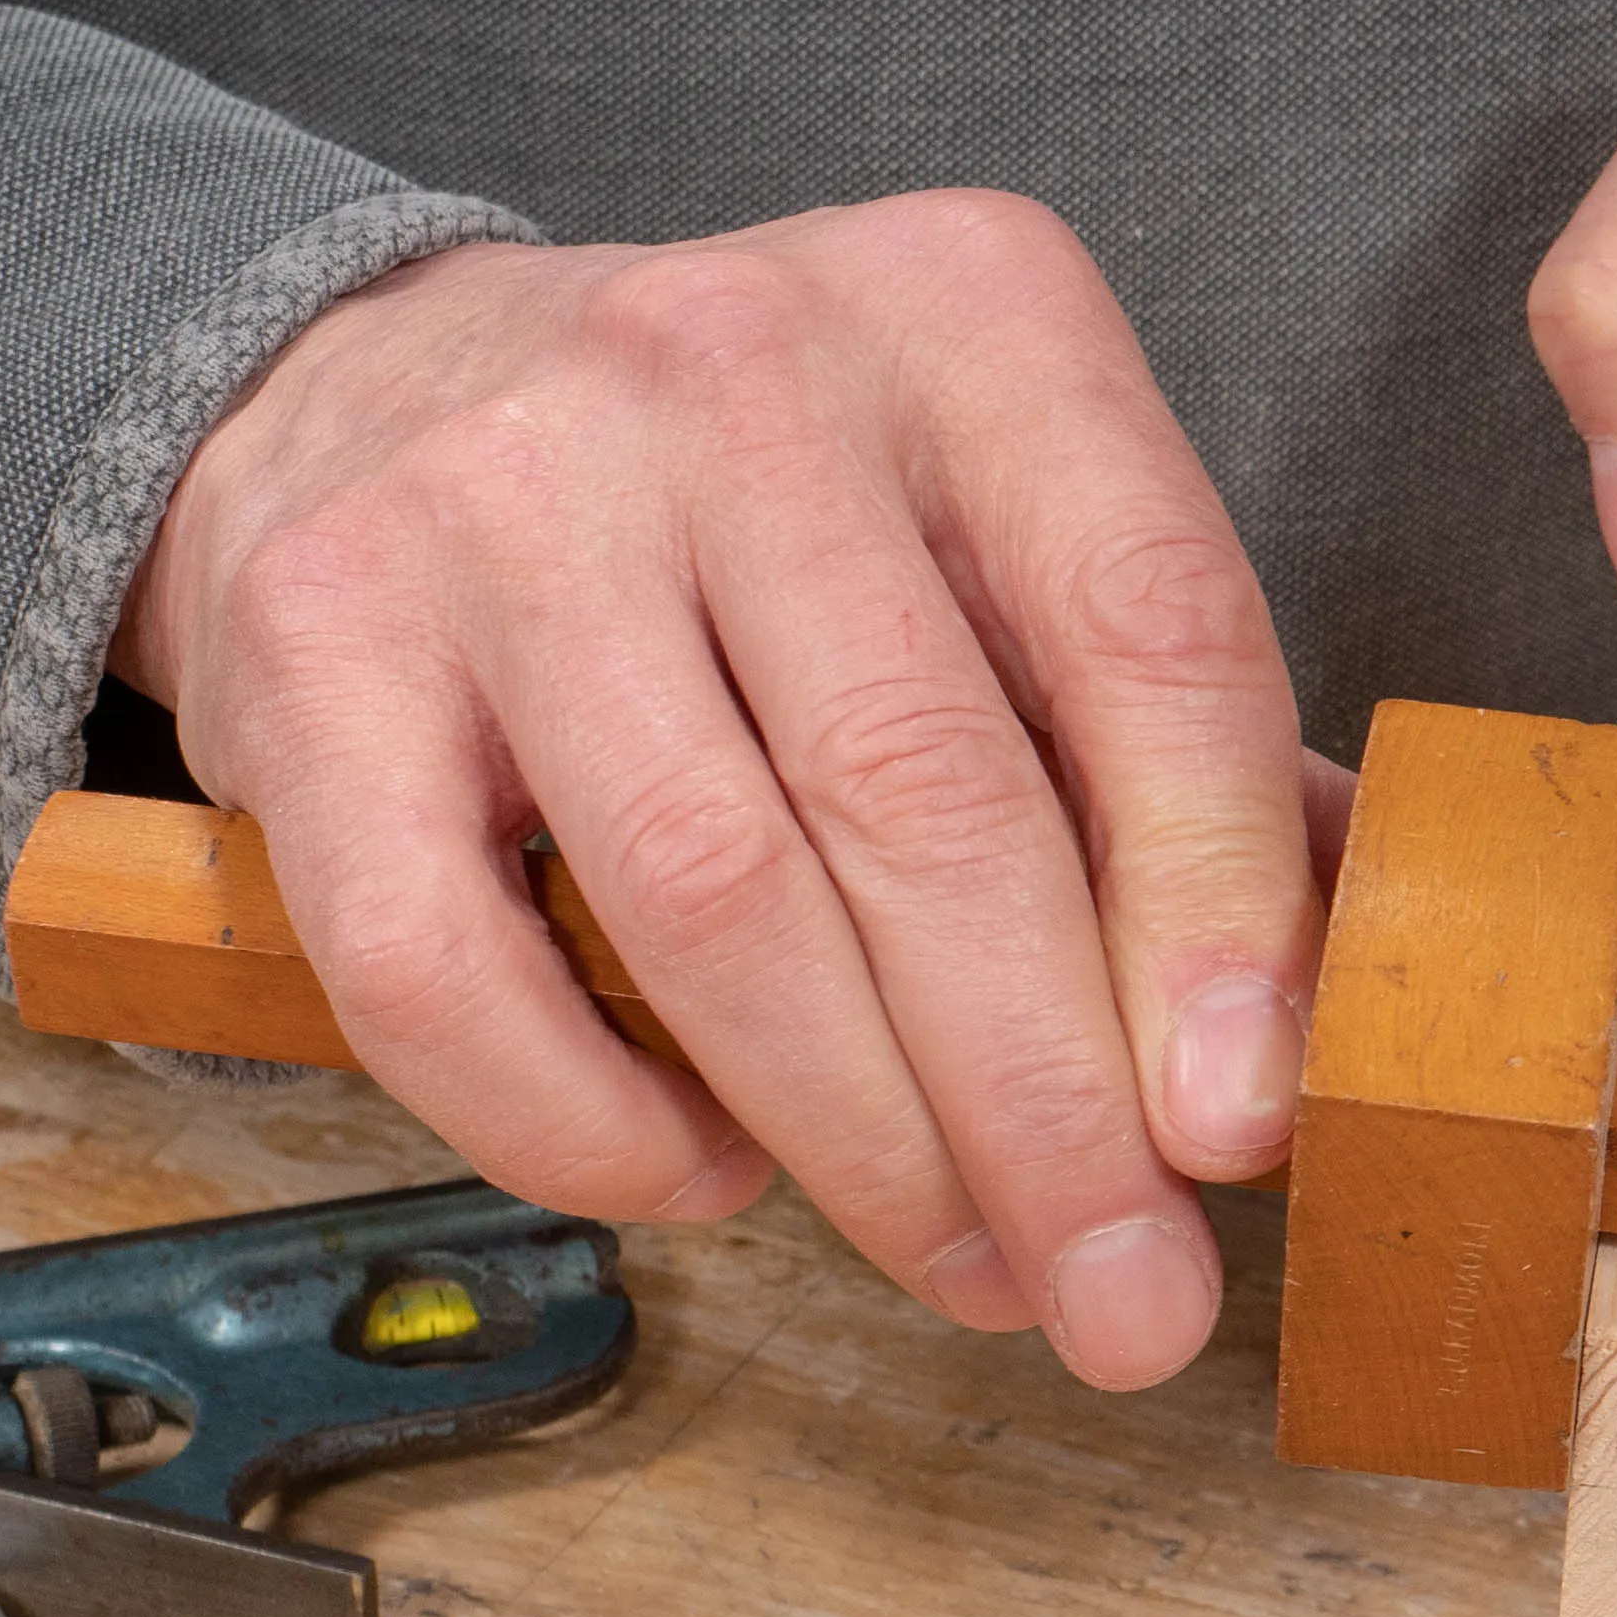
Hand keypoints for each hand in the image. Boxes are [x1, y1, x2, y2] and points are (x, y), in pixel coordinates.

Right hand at [111, 192, 1324, 1389]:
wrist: (385, 388)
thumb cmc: (765, 516)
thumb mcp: (1003, 544)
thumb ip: (1172, 757)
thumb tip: (1307, 1044)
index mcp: (969, 317)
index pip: (1149, 630)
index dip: (1217, 907)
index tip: (1240, 1129)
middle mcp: (733, 366)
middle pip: (929, 798)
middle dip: (1050, 1105)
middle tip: (1127, 1299)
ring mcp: (503, 493)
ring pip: (716, 902)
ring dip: (861, 1143)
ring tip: (964, 1264)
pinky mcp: (308, 642)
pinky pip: (449, 968)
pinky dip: (593, 1129)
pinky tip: (705, 1169)